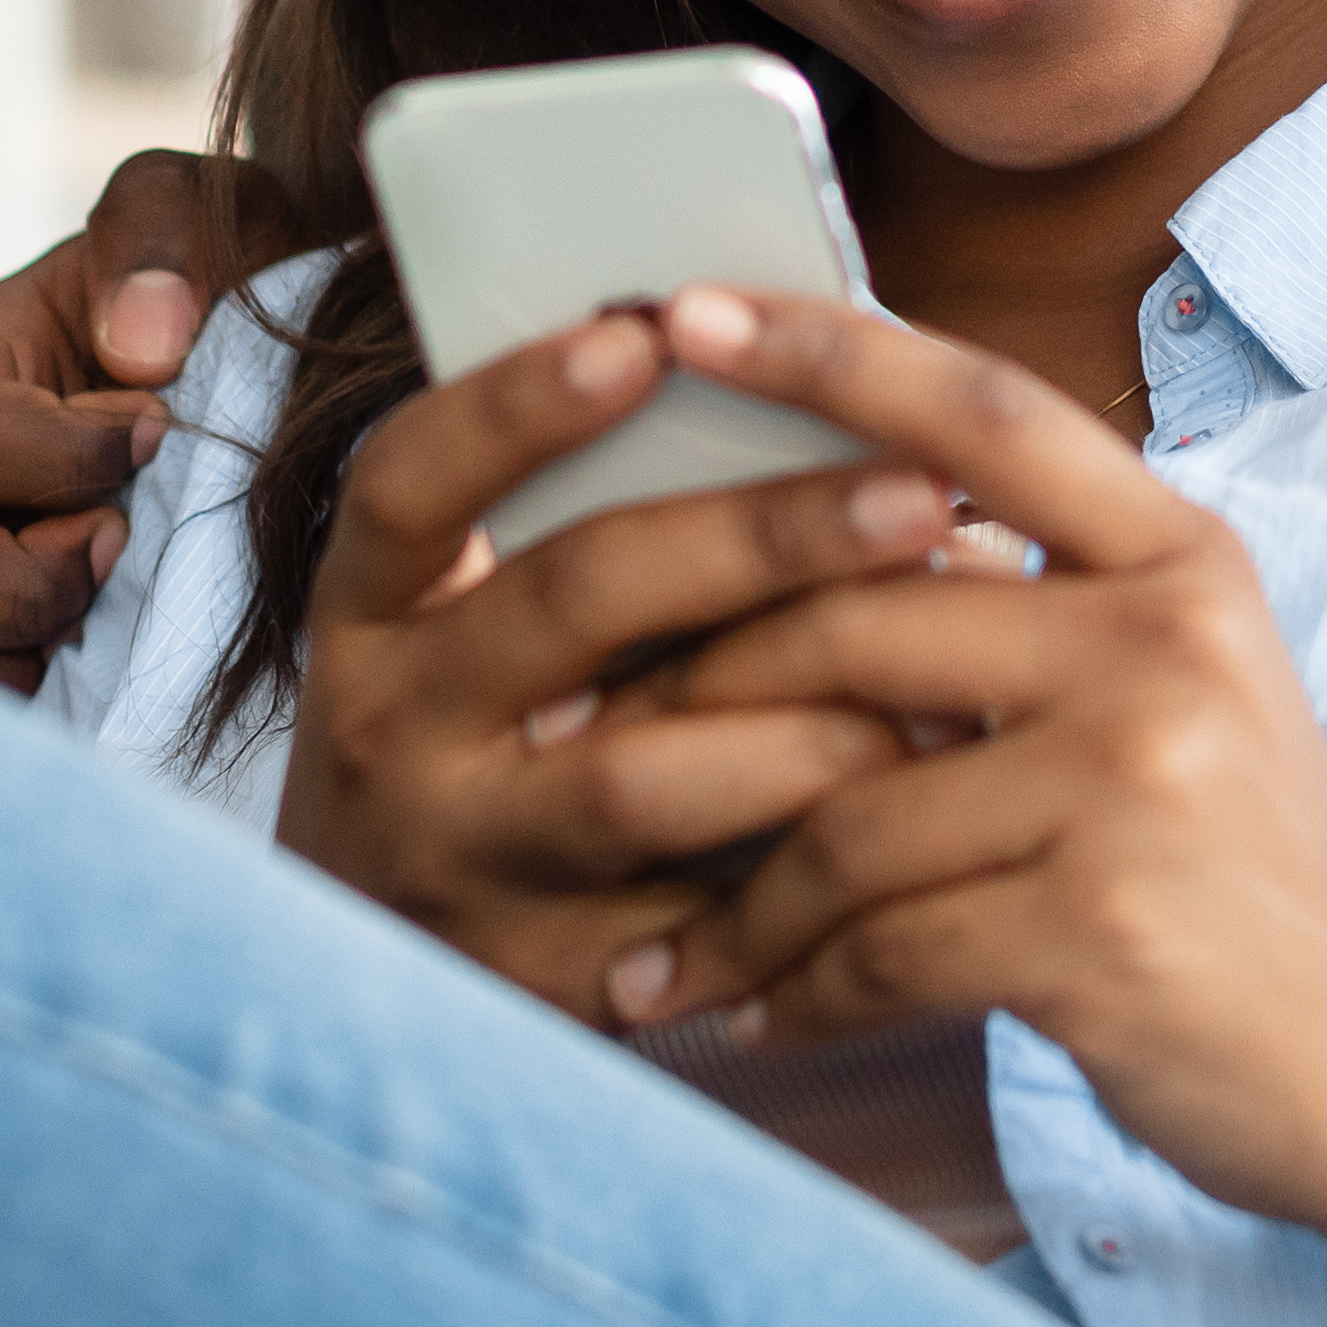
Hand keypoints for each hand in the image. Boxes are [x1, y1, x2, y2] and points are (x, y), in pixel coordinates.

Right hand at [0, 148, 244, 680]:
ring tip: (93, 617)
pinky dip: (5, 706)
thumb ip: (162, 237)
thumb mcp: (210, 224)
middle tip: (117, 546)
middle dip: (9, 579)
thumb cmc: (218, 302)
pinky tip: (85, 669)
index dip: (51, 456)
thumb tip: (142, 348)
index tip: (160, 439)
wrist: (256, 394)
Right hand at [269, 301, 1018, 1023]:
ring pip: (643, 778)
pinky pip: (695, 929)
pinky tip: (918, 831)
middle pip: (574, 603)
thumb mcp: (481, 627)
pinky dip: (813, 873)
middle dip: (762, 538)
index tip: (648, 330)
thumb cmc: (494, 744)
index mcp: (371, 608)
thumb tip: (809, 394)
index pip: (413, 480)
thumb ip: (593, 527)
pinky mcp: (534, 987)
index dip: (518, 403)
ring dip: (816, 724)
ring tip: (958, 684)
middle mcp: (385, 729)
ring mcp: (454, 864)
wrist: (368, 996)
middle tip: (921, 493)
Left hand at [604, 287, 1326, 1235]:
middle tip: (570, 730)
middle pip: (853, 618)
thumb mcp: (1172, 698)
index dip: (827, 351)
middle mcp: (1166, 644)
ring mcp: (1138, 782)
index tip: (685, 308)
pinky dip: (794, 986)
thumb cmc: (1238, 882)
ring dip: (734, 896)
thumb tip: (811, 547)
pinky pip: (875, 942)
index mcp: (1181, 562)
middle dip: (687, 688)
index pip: (983, 412)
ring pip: (841, 808)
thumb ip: (1032, 615)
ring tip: (665, 943)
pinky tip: (750, 1015)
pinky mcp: (1098, 927)